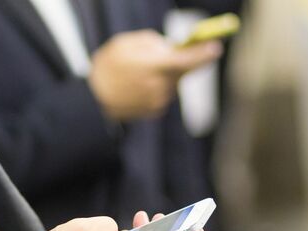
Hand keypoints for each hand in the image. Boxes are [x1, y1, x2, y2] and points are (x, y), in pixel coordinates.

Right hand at [88, 30, 222, 119]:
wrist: (92, 99)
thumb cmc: (107, 67)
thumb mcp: (126, 43)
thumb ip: (152, 43)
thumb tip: (171, 48)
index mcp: (154, 66)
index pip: (188, 59)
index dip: (204, 53)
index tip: (215, 48)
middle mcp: (159, 85)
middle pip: (182, 71)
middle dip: (178, 62)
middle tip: (164, 56)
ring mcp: (157, 100)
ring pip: (173, 82)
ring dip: (164, 75)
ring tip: (139, 73)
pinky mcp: (154, 110)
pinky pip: (164, 93)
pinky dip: (157, 87)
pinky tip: (137, 86)